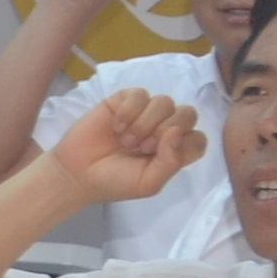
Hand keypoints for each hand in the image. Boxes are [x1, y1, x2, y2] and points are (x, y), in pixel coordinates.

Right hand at [48, 85, 203, 202]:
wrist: (78, 173)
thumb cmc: (115, 181)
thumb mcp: (149, 183)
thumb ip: (171, 162)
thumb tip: (177, 132)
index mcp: (175, 150)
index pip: (198, 138)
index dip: (183, 145)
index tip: (158, 157)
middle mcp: (165, 128)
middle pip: (188, 114)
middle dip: (165, 130)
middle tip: (142, 148)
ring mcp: (146, 112)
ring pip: (165, 102)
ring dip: (145, 123)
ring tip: (126, 141)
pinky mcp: (125, 100)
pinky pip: (140, 94)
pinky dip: (129, 112)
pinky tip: (116, 126)